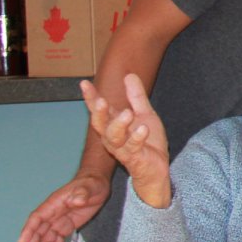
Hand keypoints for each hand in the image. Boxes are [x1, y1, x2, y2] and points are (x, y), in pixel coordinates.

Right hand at [17, 170, 113, 241]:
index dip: (28, 231)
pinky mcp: (65, 229)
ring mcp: (57, 224)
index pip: (36, 219)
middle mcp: (50, 216)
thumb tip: (77, 200)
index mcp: (52, 205)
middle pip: (37, 235)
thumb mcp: (88, 187)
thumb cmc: (90, 183)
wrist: (97, 185)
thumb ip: (81, 194)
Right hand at [80, 75, 171, 208]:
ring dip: (118, 125)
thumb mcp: (144, 114)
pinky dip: (137, 138)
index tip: (83, 83)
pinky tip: (143, 129)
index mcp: (113, 124)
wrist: (157, 167)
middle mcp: (112, 137)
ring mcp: (122, 148)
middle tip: (100, 100)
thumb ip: (136, 97)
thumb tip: (129, 74)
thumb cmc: (147, 142)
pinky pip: (133, 148)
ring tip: (127, 113)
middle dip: (98, 112)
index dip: (91, 97)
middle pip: (100, 124)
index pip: (99, 110)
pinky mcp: (135, 158)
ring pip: (113, 137)